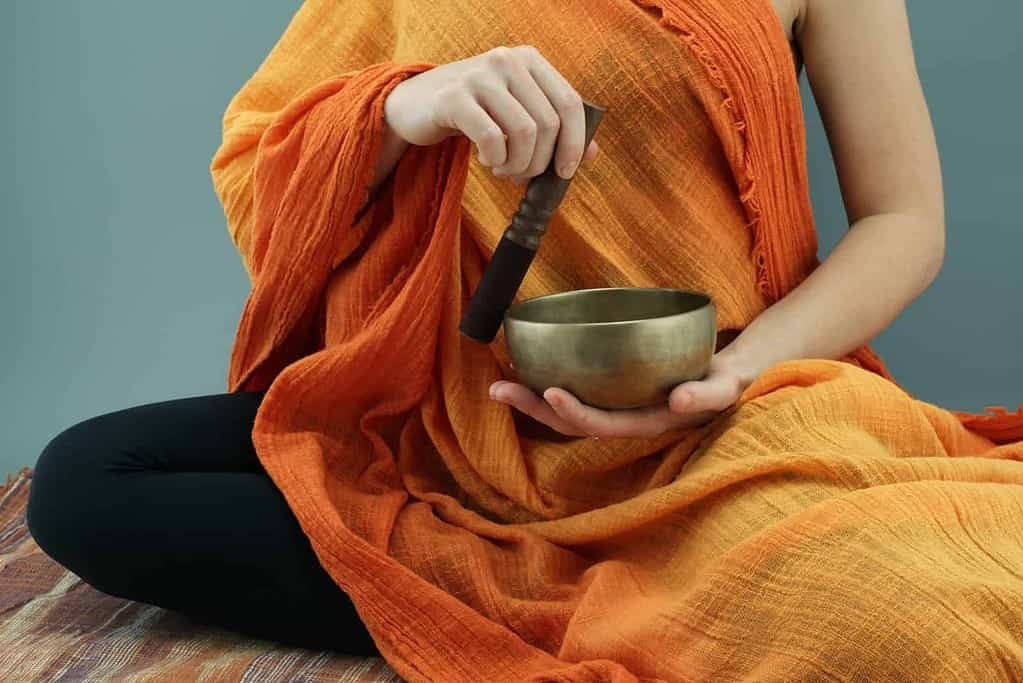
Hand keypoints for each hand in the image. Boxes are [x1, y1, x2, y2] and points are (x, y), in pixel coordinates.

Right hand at [384, 45, 598, 182]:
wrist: (415, 105)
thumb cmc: (473, 112)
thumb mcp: (514, 111)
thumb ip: (552, 127)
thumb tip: (591, 154)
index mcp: (529, 60)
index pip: (569, 103)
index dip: (574, 143)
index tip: (565, 173)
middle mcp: (507, 60)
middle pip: (547, 123)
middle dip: (539, 162)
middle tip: (521, 176)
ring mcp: (480, 75)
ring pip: (524, 133)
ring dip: (517, 164)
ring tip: (503, 169)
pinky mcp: (454, 96)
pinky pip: (491, 138)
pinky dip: (495, 159)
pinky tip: (486, 159)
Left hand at [489, 353, 749, 438]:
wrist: (723, 380)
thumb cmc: (723, 383)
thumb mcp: (725, 389)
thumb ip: (706, 395)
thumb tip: (680, 401)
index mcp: (645, 422)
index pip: (603, 424)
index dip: (576, 413)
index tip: (552, 392)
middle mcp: (623, 418)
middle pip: (570, 422)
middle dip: (534, 407)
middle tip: (498, 389)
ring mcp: (613, 407)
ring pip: (565, 410)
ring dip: (532, 399)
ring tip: (499, 384)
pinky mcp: (610, 392)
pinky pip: (573, 392)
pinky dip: (547, 382)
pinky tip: (526, 367)